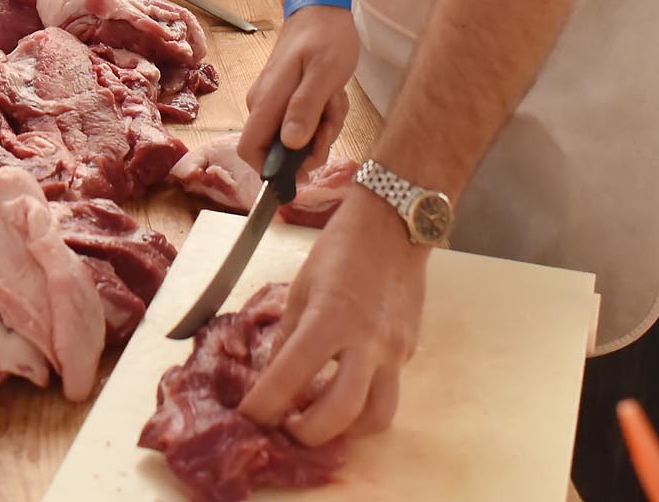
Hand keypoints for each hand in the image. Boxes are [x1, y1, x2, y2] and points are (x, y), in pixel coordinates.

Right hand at [238, 4, 357, 173]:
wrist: (321, 8)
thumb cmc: (325, 37)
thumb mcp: (325, 74)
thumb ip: (305, 108)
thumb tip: (291, 145)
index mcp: (267, 100)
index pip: (250, 150)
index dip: (272, 169)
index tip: (306, 167)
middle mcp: (263, 104)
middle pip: (279, 150)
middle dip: (311, 146)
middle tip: (332, 119)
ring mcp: (272, 102)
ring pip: (294, 138)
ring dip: (321, 128)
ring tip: (334, 100)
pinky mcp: (284, 98)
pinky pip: (300, 123)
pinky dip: (320, 117)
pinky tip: (330, 96)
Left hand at [238, 189, 425, 444]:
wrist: (395, 226)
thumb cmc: (341, 248)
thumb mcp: (301, 286)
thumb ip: (288, 336)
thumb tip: (274, 376)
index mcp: (330, 318)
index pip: (291, 375)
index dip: (265, 404)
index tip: (249, 417)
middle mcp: (367, 342)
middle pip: (342, 413)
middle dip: (309, 433)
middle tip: (287, 429)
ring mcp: (394, 351)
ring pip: (377, 417)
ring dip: (346, 430)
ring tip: (319, 418)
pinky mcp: (409, 353)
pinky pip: (388, 391)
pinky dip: (363, 403)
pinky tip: (342, 389)